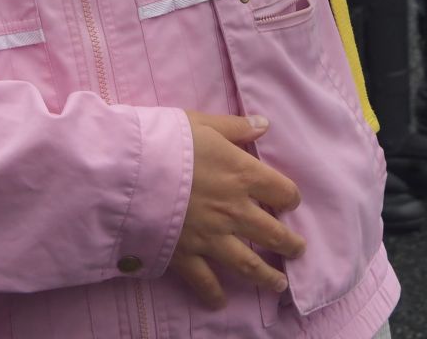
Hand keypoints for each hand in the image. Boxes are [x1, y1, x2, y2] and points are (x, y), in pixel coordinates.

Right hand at [167, 112, 303, 307]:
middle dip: (289, 243)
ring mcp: (211, 237)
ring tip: (279, 283)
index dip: (289, 197)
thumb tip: (264, 125)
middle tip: (297, 249)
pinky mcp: (186, 255)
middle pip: (272, 232)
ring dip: (267, 276)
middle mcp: (234, 210)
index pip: (281, 190)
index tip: (289, 201)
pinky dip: (214, 294)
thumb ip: (234, 127)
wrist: (129, 171)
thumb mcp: (201, 123)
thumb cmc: (165, 141)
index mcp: (242, 174)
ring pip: (248, 263)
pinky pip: (205, 281)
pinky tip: (221, 302)